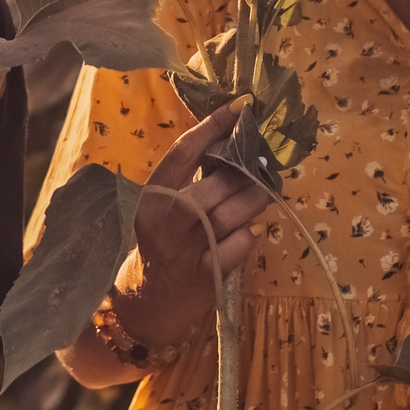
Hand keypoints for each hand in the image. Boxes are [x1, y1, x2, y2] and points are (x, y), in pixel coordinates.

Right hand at [115, 104, 266, 350]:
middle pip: (213, 185)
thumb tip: (234, 145)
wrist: (146, 303)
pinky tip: (246, 233)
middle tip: (262, 164)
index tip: (240, 106)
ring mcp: (183, 250)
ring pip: (230, 215)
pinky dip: (248, 237)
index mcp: (151, 196)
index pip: (183, 152)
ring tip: (264, 193)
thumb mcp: (163, 209)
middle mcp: (164, 221)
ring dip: (254, 200)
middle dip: (244, 172)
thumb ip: (189, 181)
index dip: (212, 126)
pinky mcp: (203, 276)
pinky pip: (238, 247)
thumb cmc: (160, 244)